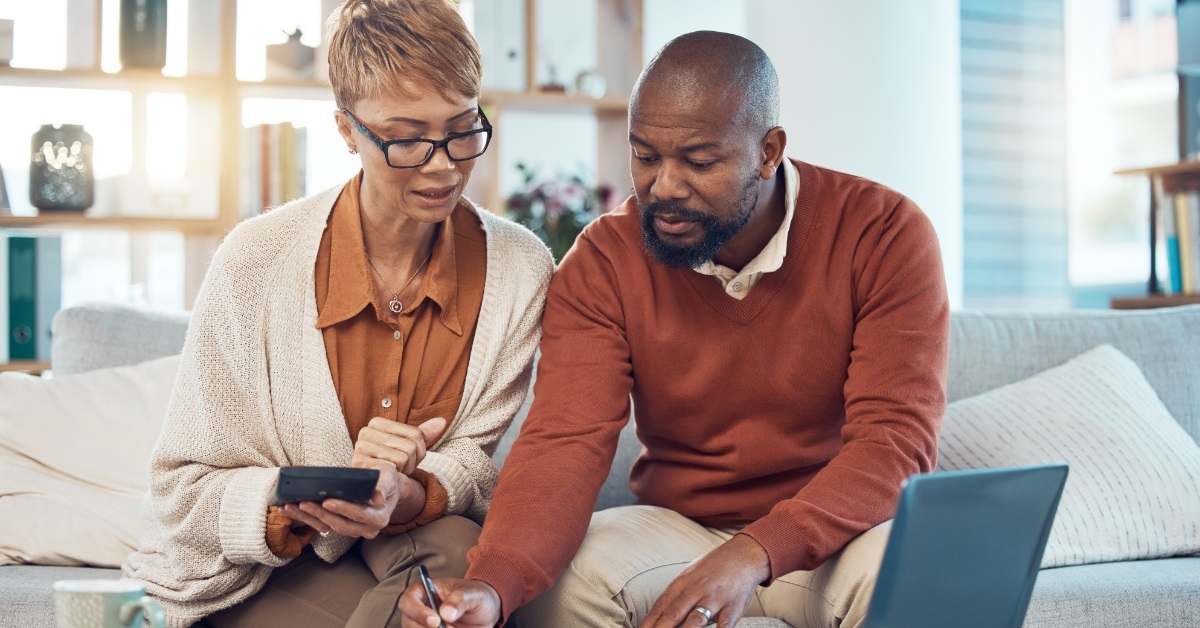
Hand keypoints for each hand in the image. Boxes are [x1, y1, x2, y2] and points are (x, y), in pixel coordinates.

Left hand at [282, 464, 414, 538]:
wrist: (387, 490)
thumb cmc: (386, 480)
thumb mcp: (389, 478)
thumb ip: (383, 486)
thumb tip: (378, 497)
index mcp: (379, 518)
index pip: (359, 514)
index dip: (343, 509)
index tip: (327, 501)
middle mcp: (366, 529)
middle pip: (340, 524)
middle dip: (319, 514)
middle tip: (302, 503)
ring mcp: (352, 531)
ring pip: (327, 528)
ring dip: (307, 518)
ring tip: (289, 506)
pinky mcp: (340, 528)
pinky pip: (321, 526)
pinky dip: (305, 518)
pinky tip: (290, 509)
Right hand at [354, 417, 446, 474]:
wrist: (374, 487)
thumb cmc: (392, 464)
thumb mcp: (409, 447)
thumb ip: (424, 434)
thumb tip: (442, 421)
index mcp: (377, 423)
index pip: (416, 434)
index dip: (419, 450)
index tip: (406, 457)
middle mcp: (366, 432)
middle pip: (410, 446)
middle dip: (410, 462)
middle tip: (397, 467)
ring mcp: (361, 448)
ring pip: (403, 457)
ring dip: (402, 470)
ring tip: (390, 471)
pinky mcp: (360, 464)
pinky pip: (392, 468)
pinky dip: (394, 475)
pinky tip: (385, 476)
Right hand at [398, 577, 501, 627]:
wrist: (485, 610)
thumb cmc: (475, 596)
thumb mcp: (472, 593)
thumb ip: (459, 599)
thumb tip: (446, 612)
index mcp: (424, 590)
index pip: (409, 600)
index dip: (418, 612)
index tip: (436, 620)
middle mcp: (419, 609)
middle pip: (409, 623)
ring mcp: (423, 624)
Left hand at [640, 534, 770, 627]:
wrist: (743, 555)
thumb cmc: (713, 568)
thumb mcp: (689, 575)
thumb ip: (676, 596)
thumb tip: (658, 617)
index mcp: (682, 582)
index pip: (660, 606)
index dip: (648, 623)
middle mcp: (696, 590)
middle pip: (674, 614)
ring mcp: (715, 599)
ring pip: (695, 621)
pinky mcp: (733, 608)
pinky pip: (724, 626)